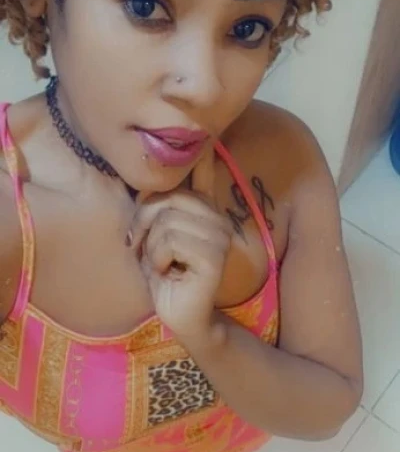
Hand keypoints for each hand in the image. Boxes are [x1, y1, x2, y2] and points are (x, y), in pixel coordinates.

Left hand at [128, 151, 231, 339]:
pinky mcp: (213, 256)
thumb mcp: (154, 236)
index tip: (208, 136)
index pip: (203, 171)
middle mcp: (216, 218)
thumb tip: (153, 171)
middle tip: (143, 248)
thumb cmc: (164, 276)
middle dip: (144, 224)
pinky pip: (170, 241)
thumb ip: (157, 208)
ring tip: (160, 264)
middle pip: (168, 198)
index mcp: (203, 210)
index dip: (202, 151)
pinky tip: (168, 273)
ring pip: (166, 221)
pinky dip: (157, 259)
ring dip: (150, 248)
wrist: (180, 315)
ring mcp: (218, 236)